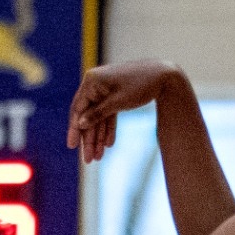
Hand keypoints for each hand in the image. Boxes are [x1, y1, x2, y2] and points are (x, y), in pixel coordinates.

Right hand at [66, 60, 184, 163]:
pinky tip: (108, 144)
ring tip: (98, 157)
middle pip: (88, 116)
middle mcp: (95, 84)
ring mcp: (104, 89)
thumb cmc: (140, 85)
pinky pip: (108, 114)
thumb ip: (98, 114)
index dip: (75, 130)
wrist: (163, 75)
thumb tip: (80, 124)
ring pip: (98, 117)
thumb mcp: (118, 102)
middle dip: (89, 139)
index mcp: (91, 81)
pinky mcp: (114, 94)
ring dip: (98, 137)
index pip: (78, 109)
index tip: (72, 147)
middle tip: (89, 160)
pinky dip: (108, 128)